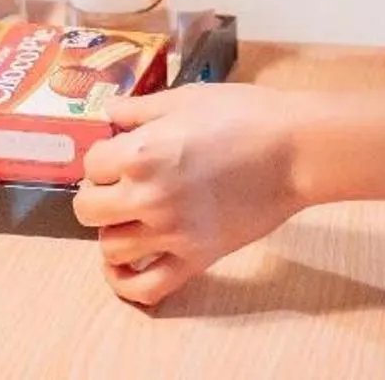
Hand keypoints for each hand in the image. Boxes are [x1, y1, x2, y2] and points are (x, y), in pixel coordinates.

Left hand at [70, 83, 308, 306]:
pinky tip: (124, 270)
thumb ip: (140, 109)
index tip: (120, 154)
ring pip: (110, 248)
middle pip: (88, 210)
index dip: (103, 157)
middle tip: (120, 185)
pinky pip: (146, 288)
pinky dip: (126, 285)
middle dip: (98, 195)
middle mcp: (147, 197)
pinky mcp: (195, 258)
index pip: (91, 164)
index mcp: (141, 153)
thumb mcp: (188, 97)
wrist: (296, 149)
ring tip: (132, 218)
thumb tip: (109, 115)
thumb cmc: (246, 114)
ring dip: (114, 231)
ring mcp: (170, 233)